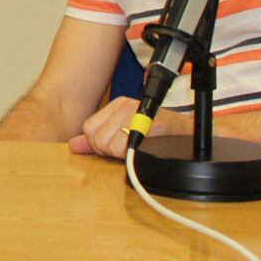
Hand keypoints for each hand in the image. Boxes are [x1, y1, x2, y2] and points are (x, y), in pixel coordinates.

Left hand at [68, 96, 183, 158]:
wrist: (187, 136)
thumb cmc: (157, 137)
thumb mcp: (122, 134)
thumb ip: (96, 139)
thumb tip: (73, 145)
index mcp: (117, 105)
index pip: (89, 128)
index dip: (99, 144)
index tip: (115, 147)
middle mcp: (126, 105)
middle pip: (96, 138)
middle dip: (109, 151)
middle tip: (127, 149)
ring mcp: (137, 113)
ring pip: (108, 145)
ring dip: (121, 154)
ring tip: (136, 149)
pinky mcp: (149, 124)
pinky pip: (125, 147)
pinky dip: (131, 154)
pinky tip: (142, 149)